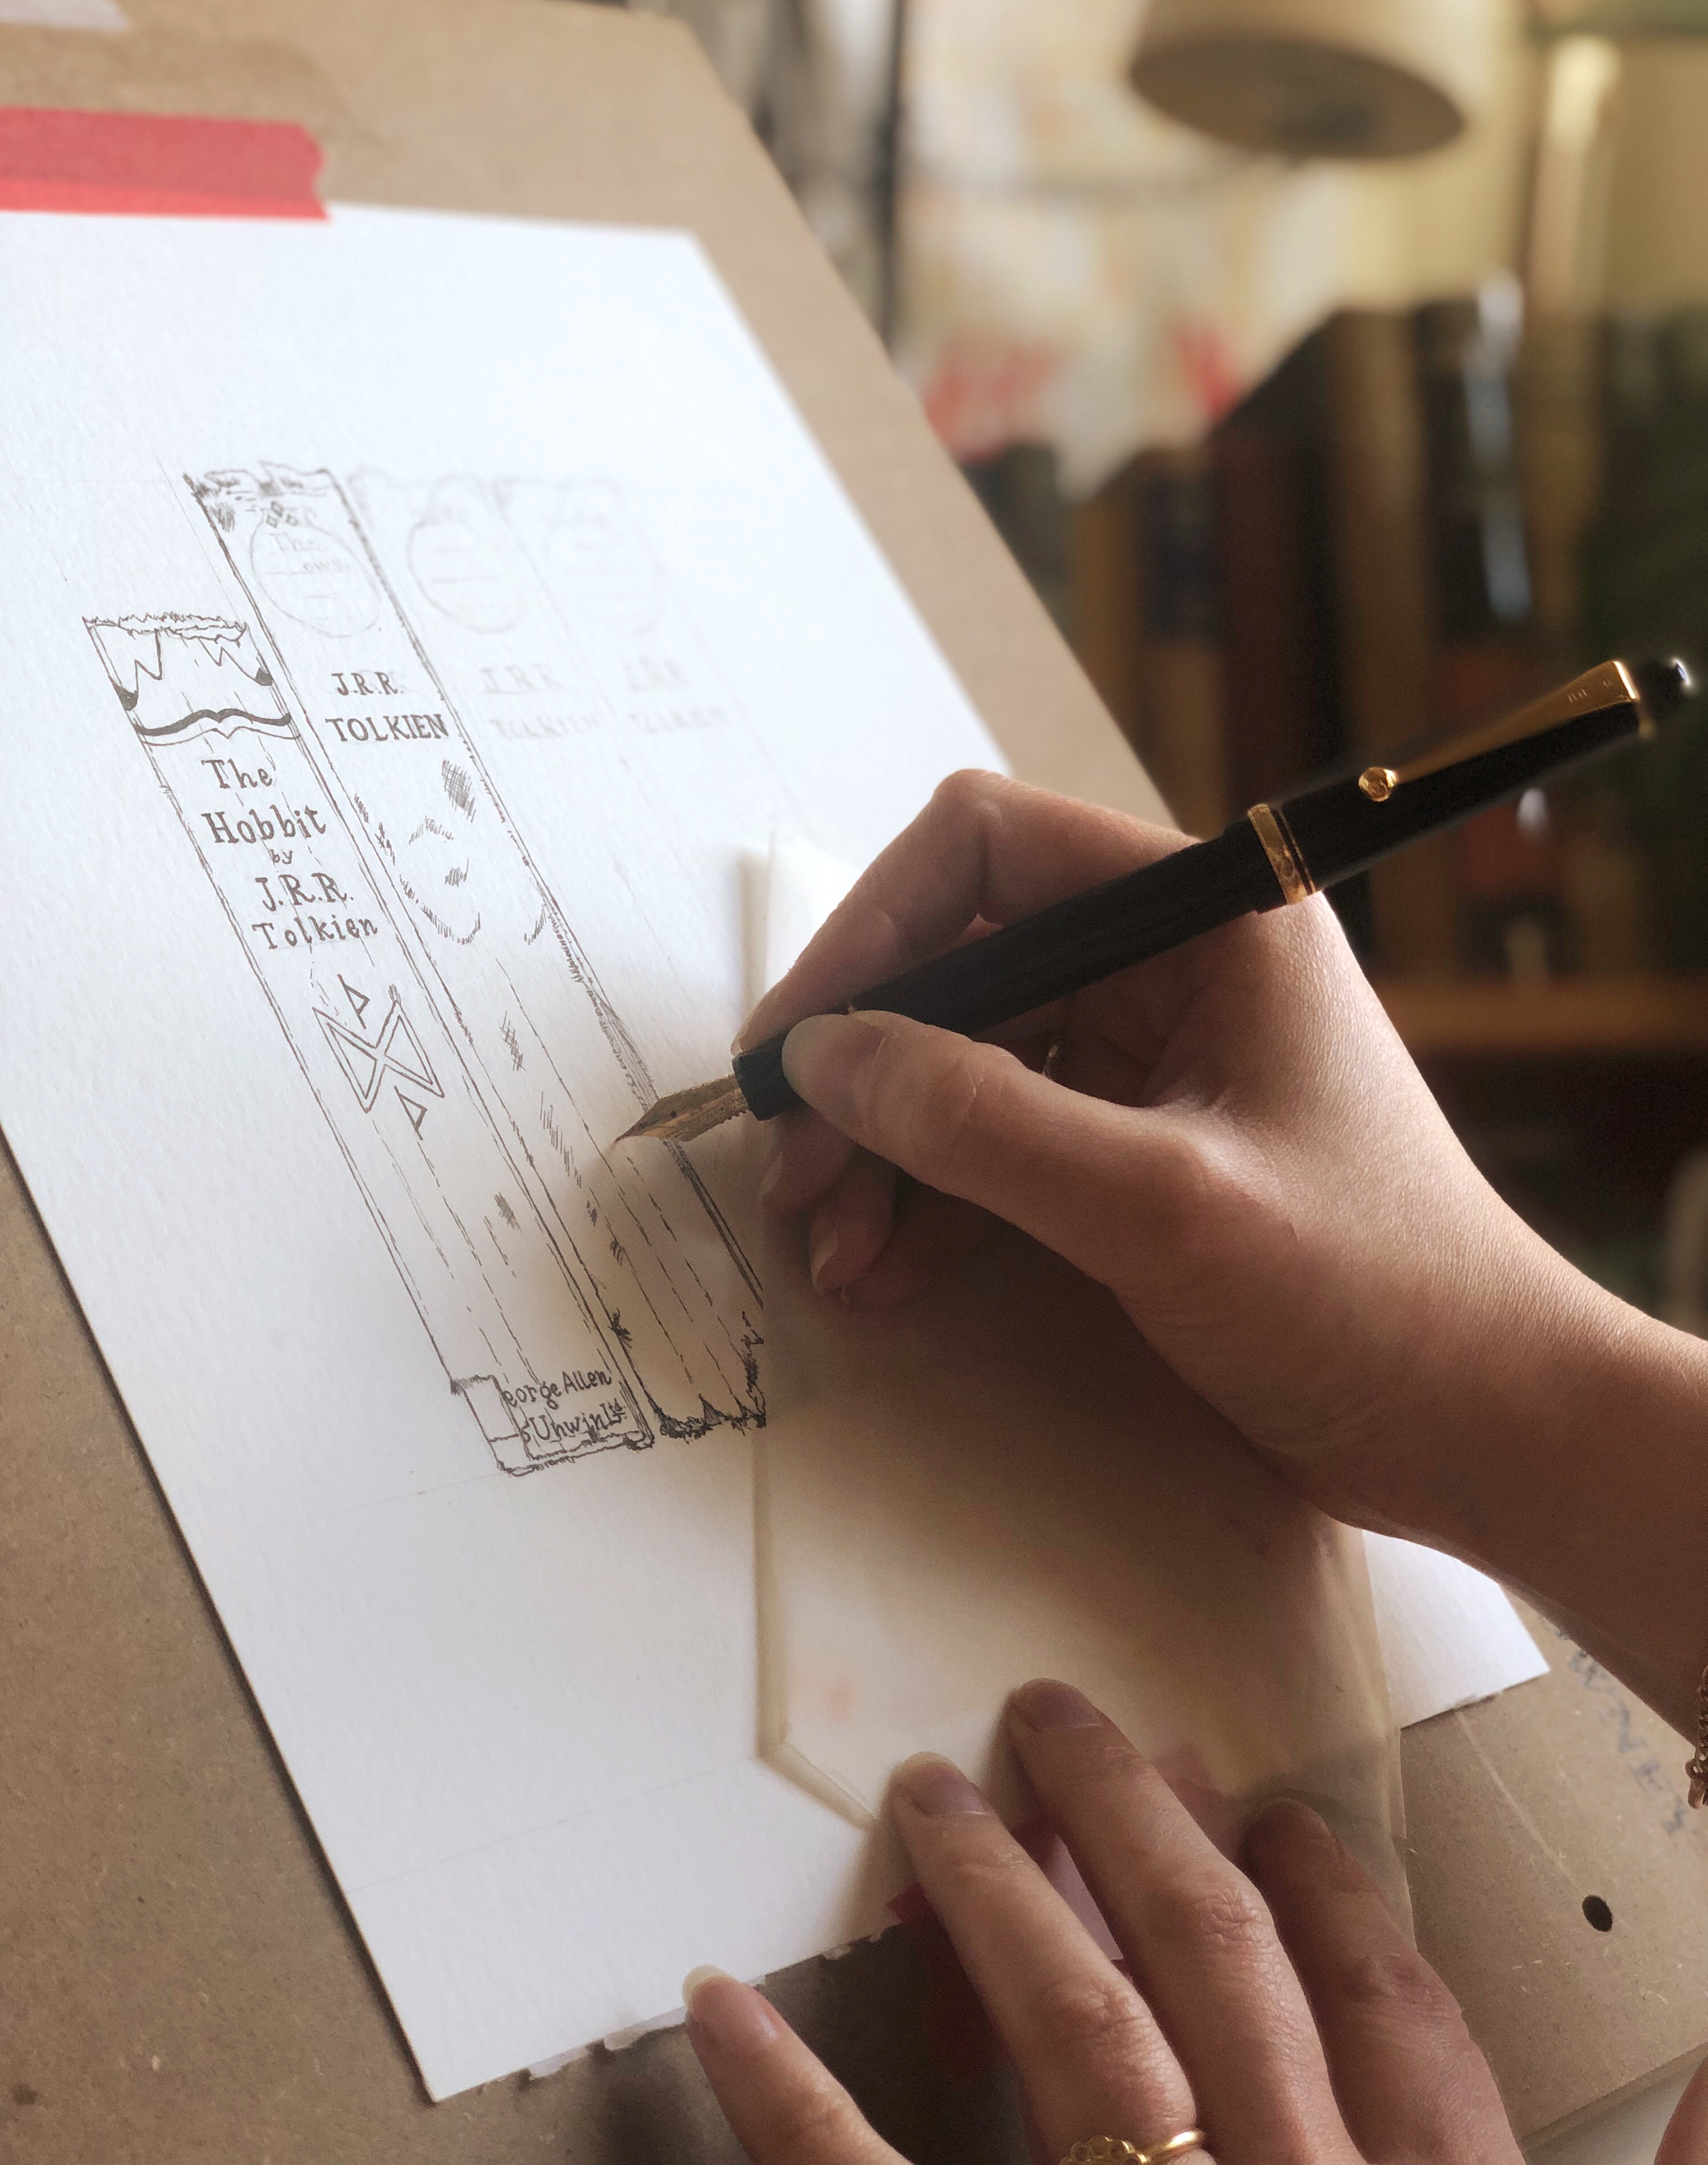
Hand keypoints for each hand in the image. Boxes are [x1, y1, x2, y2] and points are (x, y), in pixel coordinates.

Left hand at [684, 1680, 1521, 2164]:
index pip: (1396, 2027)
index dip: (1333, 1902)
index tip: (1273, 1809)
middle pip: (1215, 1977)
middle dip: (1136, 1829)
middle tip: (1055, 1715)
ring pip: (1072, 2033)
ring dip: (994, 1897)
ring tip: (926, 1793)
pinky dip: (786, 2096)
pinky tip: (721, 2008)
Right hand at [745, 772, 1554, 1534]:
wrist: (1488, 1428)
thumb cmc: (1371, 1297)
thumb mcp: (1159, 1204)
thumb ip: (980, 1120)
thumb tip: (826, 1055)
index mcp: (1210, 920)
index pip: (989, 851)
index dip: (872, 934)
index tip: (798, 1047)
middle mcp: (1175, 967)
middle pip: (962, 966)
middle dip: (866, 1071)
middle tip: (792, 1179)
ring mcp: (1157, 1060)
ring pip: (966, 1063)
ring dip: (883, 1150)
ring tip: (831, 1251)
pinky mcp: (1142, 1149)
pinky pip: (1000, 1144)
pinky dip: (932, 1200)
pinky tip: (886, 1271)